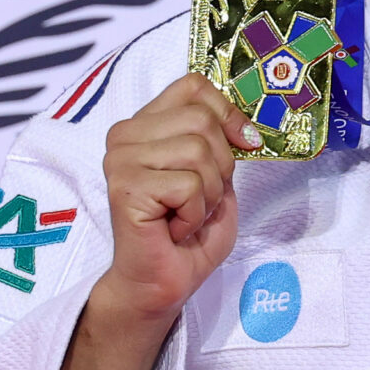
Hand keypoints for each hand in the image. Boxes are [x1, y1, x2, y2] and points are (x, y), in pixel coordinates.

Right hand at [87, 72, 260, 328]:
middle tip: (202, 200)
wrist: (161, 282)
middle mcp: (126, 134)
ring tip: (186, 216)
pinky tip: (174, 228)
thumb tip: (247, 130)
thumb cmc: (187, 233)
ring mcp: (121, 158)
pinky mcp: (126, 186)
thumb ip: (222, 144)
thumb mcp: (216, 178)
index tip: (244, 144)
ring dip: (208, 195)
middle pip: (202, 119)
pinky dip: (195, 214)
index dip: (228, 113)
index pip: (193, 87)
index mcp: (146, 125)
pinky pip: (189, 185)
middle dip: (221, 166)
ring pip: (198, 152)